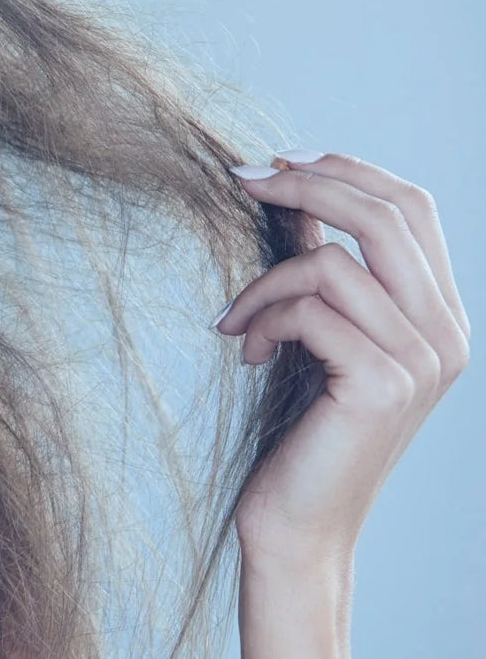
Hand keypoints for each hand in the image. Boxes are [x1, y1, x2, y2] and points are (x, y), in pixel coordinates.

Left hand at [215, 152, 469, 560]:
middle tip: (240, 179)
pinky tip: (245, 354)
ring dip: (262, 283)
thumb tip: (294, 193)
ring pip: (332, 264)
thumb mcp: (318, 334)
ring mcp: (422, 360)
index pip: (412, 207)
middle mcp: (446, 334)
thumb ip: (323, 269)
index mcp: (440, 315)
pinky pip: (308, 312)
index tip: (276, 160)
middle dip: (305, 183)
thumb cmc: (300, 428)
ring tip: (236, 322)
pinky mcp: (382, 384)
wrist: (298, 523)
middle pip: (385, 215)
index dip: (345, 168)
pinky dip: (261, 321)